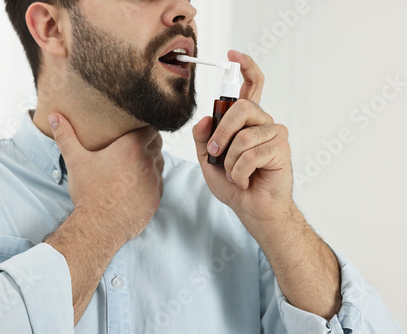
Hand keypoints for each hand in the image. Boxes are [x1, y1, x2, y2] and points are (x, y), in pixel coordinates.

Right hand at [48, 113, 163, 243]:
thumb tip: (53, 117)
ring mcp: (154, 181)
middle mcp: (147, 162)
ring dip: (151, 162)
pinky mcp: (156, 198)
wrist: (99, 226)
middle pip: (158, 144)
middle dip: (149, 143)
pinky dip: (152, 182)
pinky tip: (138, 185)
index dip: (145, 127)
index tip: (136, 129)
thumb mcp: (75, 161)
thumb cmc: (88, 192)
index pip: (151, 128)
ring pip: (160, 163)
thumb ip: (66, 136)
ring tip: (135, 165)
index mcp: (131, 147)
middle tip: (134, 147)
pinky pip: (159, 184)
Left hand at [193, 51, 292, 235]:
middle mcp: (262, 122)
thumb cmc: (233, 182)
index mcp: (246, 121)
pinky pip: (252, 154)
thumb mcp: (208, 159)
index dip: (245, 67)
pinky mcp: (281, 148)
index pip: (251, 86)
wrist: (251, 208)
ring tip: (235, 174)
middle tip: (216, 153)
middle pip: (242, 107)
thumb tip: (205, 119)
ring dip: (231, 161)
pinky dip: (241, 171)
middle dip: (222, 132)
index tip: (233, 54)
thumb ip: (203, 137)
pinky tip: (246, 179)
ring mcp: (274, 133)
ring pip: (244, 136)